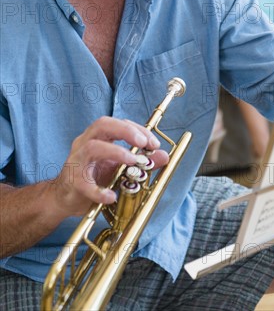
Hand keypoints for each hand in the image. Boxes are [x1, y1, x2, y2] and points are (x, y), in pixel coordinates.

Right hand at [48, 117, 168, 217]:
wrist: (63, 198)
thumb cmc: (92, 178)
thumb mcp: (119, 167)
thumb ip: (141, 161)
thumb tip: (164, 156)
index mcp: (97, 137)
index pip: (117, 123)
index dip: (137, 129)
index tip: (153, 143)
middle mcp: (85, 144)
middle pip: (102, 125)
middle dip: (125, 131)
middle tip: (143, 143)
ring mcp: (76, 161)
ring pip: (93, 147)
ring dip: (116, 152)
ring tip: (132, 161)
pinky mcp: (72, 181)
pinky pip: (84, 183)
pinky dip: (99, 190)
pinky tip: (111, 196)